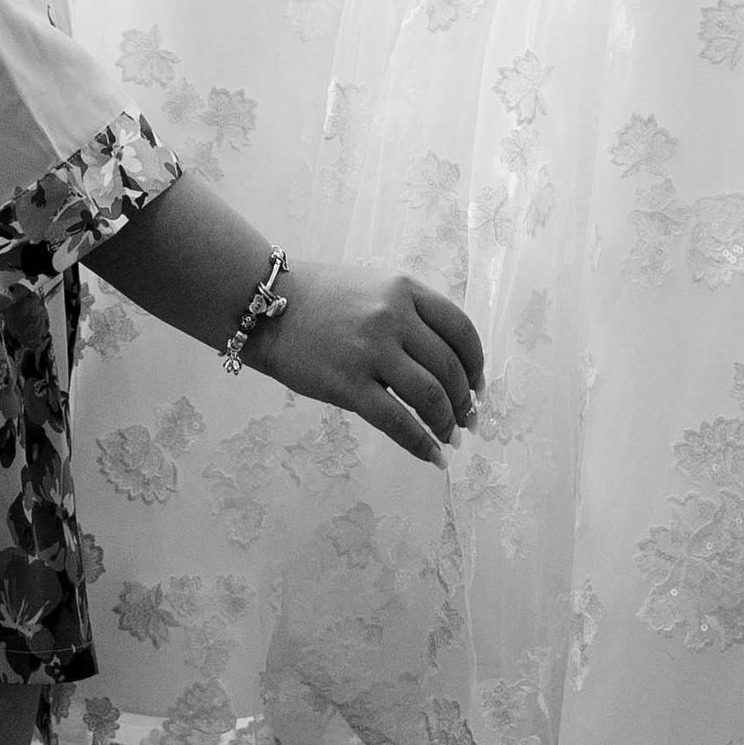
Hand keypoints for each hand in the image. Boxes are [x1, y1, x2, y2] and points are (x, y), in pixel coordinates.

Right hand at [255, 258, 486, 468]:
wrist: (264, 306)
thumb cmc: (320, 298)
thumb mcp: (374, 288)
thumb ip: (410, 315)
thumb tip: (450, 367)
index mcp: (404, 289)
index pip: (461, 330)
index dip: (476, 365)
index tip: (479, 388)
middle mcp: (393, 316)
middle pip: (449, 368)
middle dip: (465, 402)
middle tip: (467, 422)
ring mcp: (370, 350)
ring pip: (430, 396)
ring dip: (447, 424)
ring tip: (450, 439)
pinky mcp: (348, 384)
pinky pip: (397, 421)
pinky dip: (421, 444)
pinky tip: (432, 457)